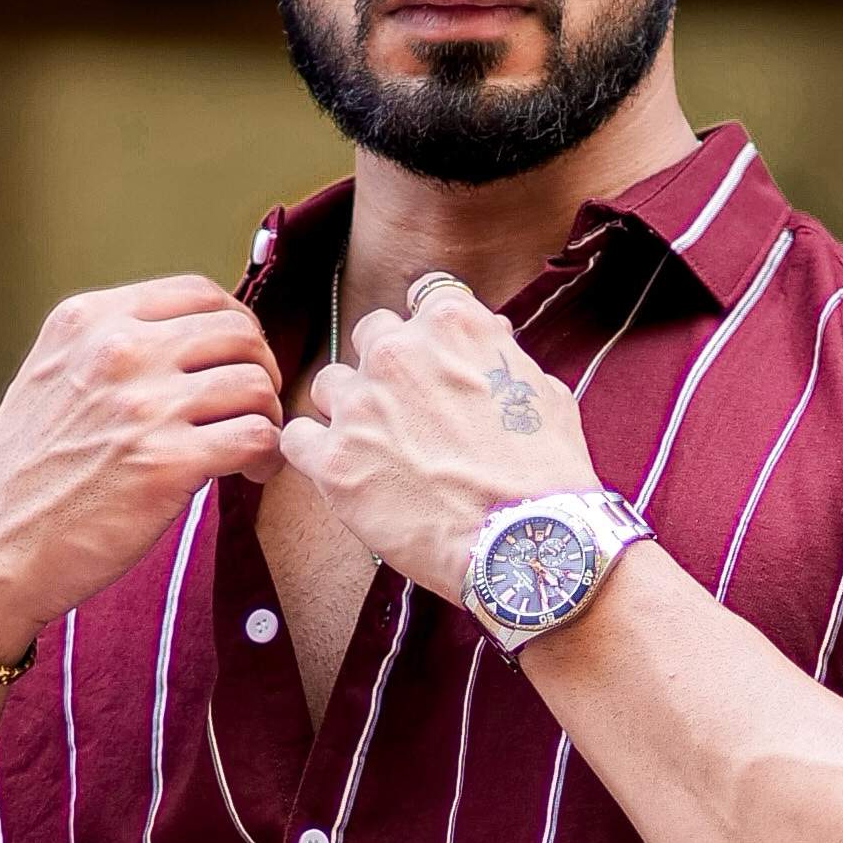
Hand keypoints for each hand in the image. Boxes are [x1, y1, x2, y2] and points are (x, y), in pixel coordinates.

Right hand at [0, 275, 283, 647]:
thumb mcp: (52, 377)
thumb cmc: (26, 474)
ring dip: (268, 417)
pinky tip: (250, 474)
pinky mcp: (166, 463)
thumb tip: (188, 342)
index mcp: (90, 321)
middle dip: (261, 370)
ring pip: (254, 384)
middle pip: (237, 332)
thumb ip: (111, 349)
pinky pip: (257, 437)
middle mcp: (117, 352)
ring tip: (254, 449)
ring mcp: (142, 406)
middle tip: (254, 409)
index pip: (198, 294)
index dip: (235, 328)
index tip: (236, 364)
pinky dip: (267, 455)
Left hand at [277, 281, 597, 600]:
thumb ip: (501, 355)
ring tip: (378, 450)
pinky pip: (297, 438)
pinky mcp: (334, 461)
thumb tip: (491, 337)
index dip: (431, 337)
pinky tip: (342, 472)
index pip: (423, 299)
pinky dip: (315, 452)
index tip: (437, 364)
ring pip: (328, 385)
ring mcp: (359, 405)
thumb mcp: (544, 390)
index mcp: (450, 324)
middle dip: (386, 369)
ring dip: (348, 410)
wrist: (526, 543)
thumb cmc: (545, 474)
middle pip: (371, 337)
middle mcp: (397, 353)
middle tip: (410, 414)